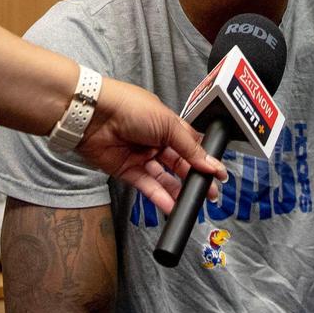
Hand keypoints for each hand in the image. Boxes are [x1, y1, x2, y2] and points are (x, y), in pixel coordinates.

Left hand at [76, 78, 227, 213]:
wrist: (95, 115)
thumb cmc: (130, 107)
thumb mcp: (168, 124)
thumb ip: (189, 147)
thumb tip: (209, 162)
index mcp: (168, 125)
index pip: (191, 145)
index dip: (204, 159)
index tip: (218, 173)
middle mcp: (155, 141)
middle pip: (179, 164)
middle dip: (194, 179)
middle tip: (209, 193)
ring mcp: (141, 156)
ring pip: (164, 178)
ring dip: (177, 191)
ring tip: (191, 203)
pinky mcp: (127, 170)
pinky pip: (146, 186)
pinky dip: (159, 197)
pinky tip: (171, 205)